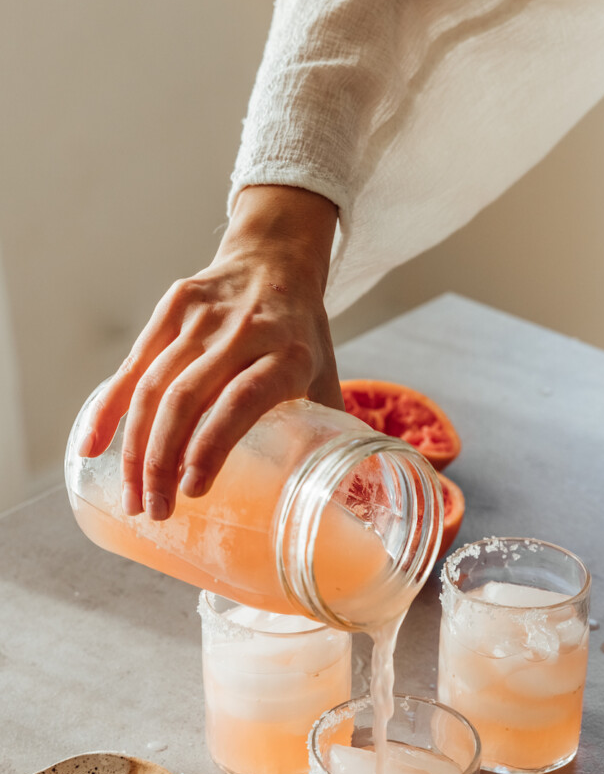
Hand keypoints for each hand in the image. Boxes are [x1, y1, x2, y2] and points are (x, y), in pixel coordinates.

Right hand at [80, 185, 340, 520]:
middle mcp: (245, 332)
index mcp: (290, 355)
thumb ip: (331, 436)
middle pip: (187, 399)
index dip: (212, 445)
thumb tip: (340, 505)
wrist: (276, 262)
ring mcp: (203, 316)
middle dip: (162, 461)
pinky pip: (134, 364)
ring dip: (136, 448)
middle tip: (155, 511)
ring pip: (154, 386)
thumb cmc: (301, 338)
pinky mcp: (172, 307)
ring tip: (135, 497)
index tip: (193, 490)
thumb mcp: (325, 379)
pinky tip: (94, 447)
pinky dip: (110, 409)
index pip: (242, 401)